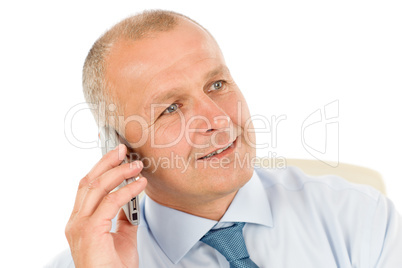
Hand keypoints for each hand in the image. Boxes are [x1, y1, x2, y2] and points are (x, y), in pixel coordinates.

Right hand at [65, 144, 146, 267]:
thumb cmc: (114, 266)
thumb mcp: (122, 235)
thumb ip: (123, 215)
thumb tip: (131, 197)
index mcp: (80, 221)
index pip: (87, 187)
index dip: (100, 168)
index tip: (116, 155)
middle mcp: (76, 221)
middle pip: (89, 181)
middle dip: (106, 162)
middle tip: (123, 150)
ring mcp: (80, 226)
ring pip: (97, 187)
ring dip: (119, 172)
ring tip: (136, 165)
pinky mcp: (90, 231)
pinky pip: (111, 202)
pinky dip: (127, 190)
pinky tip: (140, 184)